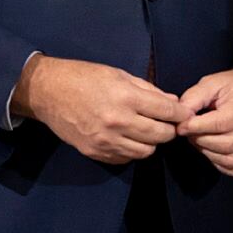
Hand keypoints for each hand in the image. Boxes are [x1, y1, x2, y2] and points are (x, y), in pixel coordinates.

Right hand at [17, 55, 191, 165]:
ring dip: (151, 142)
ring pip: (146, 151)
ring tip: (145, 130)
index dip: (181, 114)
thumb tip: (173, 102)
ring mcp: (106, 140)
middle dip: (169, 129)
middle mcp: (118, 122)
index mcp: (126, 97)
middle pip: (161, 136)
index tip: (185, 114)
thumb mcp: (118, 74)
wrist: (47, 92)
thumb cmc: (83, 77)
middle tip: (166, 123)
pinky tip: (127, 138)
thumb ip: (148, 89)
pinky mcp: (96, 152)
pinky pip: (126, 158)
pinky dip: (132, 150)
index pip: (167, 112)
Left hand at [172, 68, 232, 175]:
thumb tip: (180, 117)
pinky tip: (211, 150)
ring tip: (199, 140)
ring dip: (207, 152)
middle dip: (200, 141)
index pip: (220, 124)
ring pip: (229, 159)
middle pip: (224, 144)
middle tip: (189, 132)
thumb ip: (194, 98)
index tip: (182, 126)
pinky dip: (218, 163)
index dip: (196, 128)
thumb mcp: (212, 83)